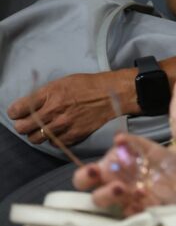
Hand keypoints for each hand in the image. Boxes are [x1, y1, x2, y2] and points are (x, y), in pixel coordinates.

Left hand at [8, 71, 129, 146]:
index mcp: (49, 95)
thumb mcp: (62, 82)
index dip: (15, 112)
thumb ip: (44, 94)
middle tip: (26, 122)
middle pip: (23, 128)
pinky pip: (52, 143)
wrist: (111, 94)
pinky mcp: (72, 137)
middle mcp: (54, 111)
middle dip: (21, 125)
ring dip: (35, 134)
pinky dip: (52, 139)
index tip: (17, 112)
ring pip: (35, 139)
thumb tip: (27, 106)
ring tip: (42, 127)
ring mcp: (63, 126)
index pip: (18, 109)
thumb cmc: (86, 85)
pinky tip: (58, 130)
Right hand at [74, 134, 175, 215]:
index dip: (84, 177)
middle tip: (119, 186)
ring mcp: (126, 204)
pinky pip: (134, 217)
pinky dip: (139, 210)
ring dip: (125, 202)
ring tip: (140, 190)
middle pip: (96, 199)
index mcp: (108, 171)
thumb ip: (132, 142)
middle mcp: (112, 190)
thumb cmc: (155, 159)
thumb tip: (118, 137)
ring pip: (114, 210)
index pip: (84, 179)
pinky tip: (148, 201)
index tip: (94, 171)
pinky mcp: (140, 214)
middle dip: (105, 194)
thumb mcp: (145, 147)